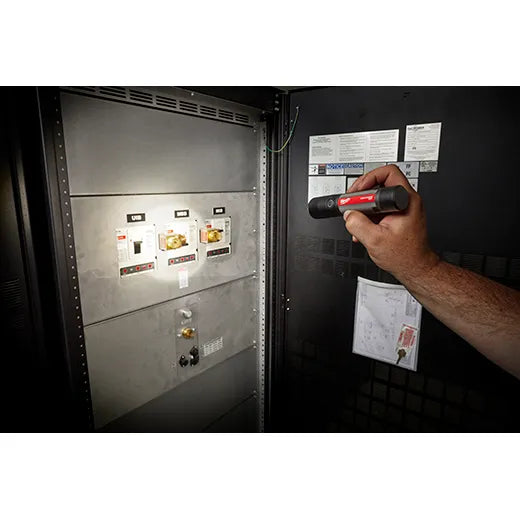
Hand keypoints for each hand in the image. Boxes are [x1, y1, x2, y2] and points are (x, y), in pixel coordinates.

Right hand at [344, 165, 438, 282]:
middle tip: (352, 203)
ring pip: (378, 197)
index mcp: (405, 200)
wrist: (414, 268)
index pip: (387, 173)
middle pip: (380, 182)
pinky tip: (363, 228)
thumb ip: (357, 224)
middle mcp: (406, 201)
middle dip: (361, 194)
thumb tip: (348, 214)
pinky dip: (368, 215)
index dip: (367, 180)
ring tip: (357, 219)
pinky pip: (379, 208)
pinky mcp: (398, 216)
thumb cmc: (404, 256)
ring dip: (363, 207)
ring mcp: (403, 208)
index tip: (355, 194)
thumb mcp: (374, 240)